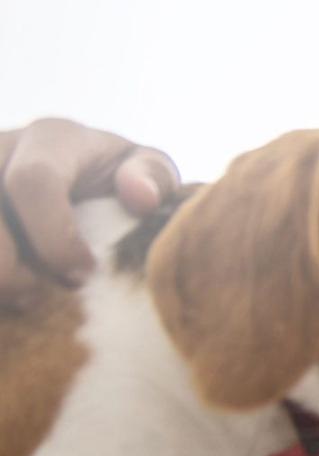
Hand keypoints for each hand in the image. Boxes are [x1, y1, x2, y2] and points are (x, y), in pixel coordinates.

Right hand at [0, 118, 177, 298]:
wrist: (84, 187)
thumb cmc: (120, 184)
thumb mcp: (148, 173)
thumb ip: (152, 177)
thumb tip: (140, 197)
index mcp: (52, 138)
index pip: (33, 182)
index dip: (53, 237)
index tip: (80, 276)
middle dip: (7, 268)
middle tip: (37, 299)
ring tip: (16, 300)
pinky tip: (2, 303)